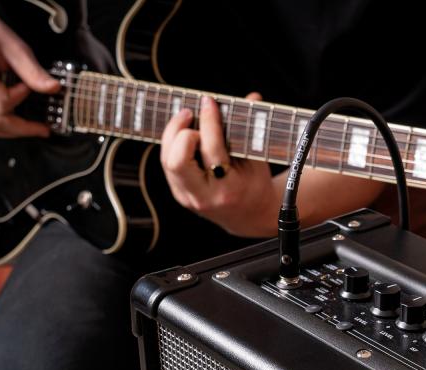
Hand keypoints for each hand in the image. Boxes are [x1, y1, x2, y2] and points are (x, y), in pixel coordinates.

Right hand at [0, 2, 59, 136]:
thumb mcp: (15, 48)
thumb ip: (34, 72)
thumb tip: (53, 88)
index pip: (2, 104)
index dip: (20, 98)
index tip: (27, 87)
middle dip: (21, 128)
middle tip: (41, 129)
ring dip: (8, 130)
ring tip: (28, 128)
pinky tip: (9, 120)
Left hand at [160, 93, 278, 237]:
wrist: (248, 216)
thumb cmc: (255, 185)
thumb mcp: (258, 160)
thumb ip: (252, 128)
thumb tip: (253, 97)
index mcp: (228, 189)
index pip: (212, 150)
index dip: (209, 121)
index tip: (210, 102)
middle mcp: (203, 197)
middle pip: (176, 161)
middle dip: (180, 131)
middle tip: (191, 113)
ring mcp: (187, 197)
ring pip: (166, 160)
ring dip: (173, 134)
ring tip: (187, 118)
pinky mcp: (178, 193)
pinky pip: (167, 163)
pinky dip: (173, 143)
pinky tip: (185, 132)